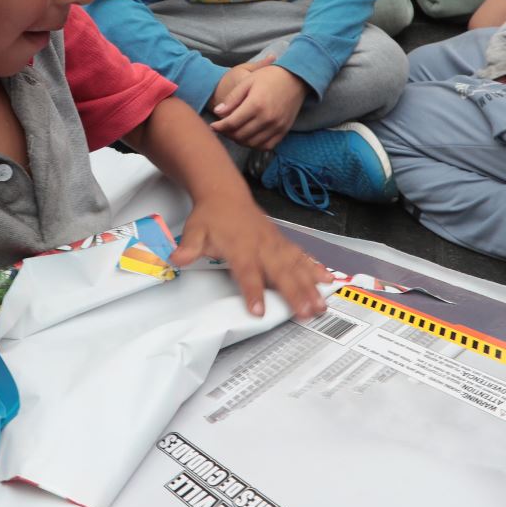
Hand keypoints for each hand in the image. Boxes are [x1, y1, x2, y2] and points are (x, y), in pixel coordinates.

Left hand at [173, 196, 328, 317]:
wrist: (225, 193)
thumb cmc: (211, 216)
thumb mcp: (194, 230)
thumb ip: (188, 247)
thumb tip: (178, 258)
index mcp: (240, 246)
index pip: (247, 272)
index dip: (253, 292)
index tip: (258, 310)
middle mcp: (261, 245)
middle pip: (280, 272)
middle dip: (294, 293)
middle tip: (306, 312)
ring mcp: (274, 243)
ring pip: (296, 266)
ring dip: (310, 285)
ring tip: (321, 303)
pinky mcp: (281, 242)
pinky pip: (301, 255)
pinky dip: (315, 267)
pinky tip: (328, 279)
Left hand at [211, 64, 306, 150]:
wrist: (296, 78)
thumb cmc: (269, 76)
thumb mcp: (247, 81)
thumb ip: (232, 98)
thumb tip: (218, 112)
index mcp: (256, 104)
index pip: (231, 123)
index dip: (219, 127)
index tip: (213, 126)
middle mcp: (267, 118)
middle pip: (240, 135)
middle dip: (227, 134)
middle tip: (222, 128)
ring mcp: (276, 126)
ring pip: (251, 143)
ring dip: (239, 140)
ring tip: (234, 132)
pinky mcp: (283, 131)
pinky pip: (266, 146)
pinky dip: (254, 145)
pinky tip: (249, 137)